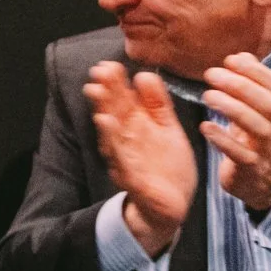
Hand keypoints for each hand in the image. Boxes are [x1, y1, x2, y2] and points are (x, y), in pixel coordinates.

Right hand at [85, 63, 197, 256]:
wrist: (173, 206)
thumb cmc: (167, 167)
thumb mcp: (168, 130)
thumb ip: (158, 104)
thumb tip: (144, 73)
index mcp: (137, 126)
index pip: (123, 99)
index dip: (116, 83)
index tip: (109, 64)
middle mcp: (128, 139)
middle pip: (114, 112)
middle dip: (106, 91)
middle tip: (98, 71)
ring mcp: (127, 157)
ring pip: (112, 133)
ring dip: (104, 112)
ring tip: (97, 92)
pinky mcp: (133, 177)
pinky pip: (121, 157)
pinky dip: (113, 142)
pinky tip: (107, 124)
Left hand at [202, 54, 270, 213]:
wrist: (266, 181)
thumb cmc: (255, 137)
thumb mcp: (256, 110)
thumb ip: (250, 83)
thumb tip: (241, 55)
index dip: (257, 71)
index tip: (231, 60)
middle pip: (270, 104)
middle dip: (241, 86)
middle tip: (212, 74)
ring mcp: (266, 150)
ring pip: (258, 128)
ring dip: (233, 108)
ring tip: (208, 96)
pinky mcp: (251, 169)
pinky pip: (242, 155)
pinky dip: (224, 140)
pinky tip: (206, 127)